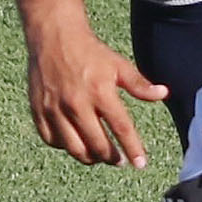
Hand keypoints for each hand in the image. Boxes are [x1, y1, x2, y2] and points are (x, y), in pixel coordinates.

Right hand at [30, 30, 164, 168]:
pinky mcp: (38, 110)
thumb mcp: (118, 65)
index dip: (133, 149)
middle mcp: (76, 104)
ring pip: (74, 148)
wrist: (54, 36)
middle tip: (119, 160)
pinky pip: (51, 140)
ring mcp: (54, 109)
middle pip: (97, 145)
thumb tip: (163, 94)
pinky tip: (75, 143)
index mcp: (100, 92)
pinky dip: (64, 146)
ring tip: (99, 156)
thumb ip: (139, 85)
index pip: (121, 129)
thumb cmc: (89, 52)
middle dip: (111, 158)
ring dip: (90, 158)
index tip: (140, 164)